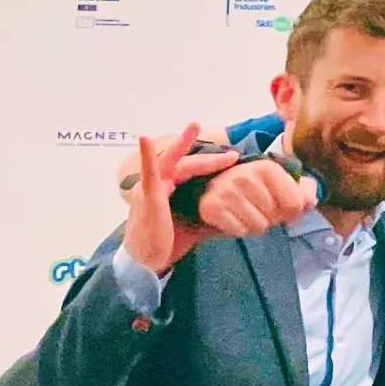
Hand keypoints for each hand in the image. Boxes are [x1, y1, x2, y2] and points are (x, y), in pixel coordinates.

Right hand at [122, 125, 239, 273]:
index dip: (212, 164)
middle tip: (230, 150)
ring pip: (170, 162)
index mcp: (170, 189)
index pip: (192, 170)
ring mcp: (151, 188)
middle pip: (185, 163)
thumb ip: (210, 212)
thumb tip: (238, 210)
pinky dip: (147, 155)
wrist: (148, 260)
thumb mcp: (195, 222)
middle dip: (208, 156)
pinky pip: (147, 173)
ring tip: (194, 125)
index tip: (234, 159)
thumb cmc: (168, 242)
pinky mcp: (147, 196)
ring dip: (182, 143)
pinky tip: (146, 139)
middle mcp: (158, 184)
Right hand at [195, 156, 317, 236]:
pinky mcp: (211, 206)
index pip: (296, 204)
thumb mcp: (284, 185)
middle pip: (276, 217)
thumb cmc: (256, 191)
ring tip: (244, 212)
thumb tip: (310, 201)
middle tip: (256, 207)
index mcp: (267, 167)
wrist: (216, 192)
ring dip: (254, 225)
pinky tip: (231, 217)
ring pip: (259, 226)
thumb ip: (305, 191)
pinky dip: (238, 230)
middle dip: (270, 217)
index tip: (282, 206)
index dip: (292, 213)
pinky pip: (240, 231)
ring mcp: (225, 189)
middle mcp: (244, 174)